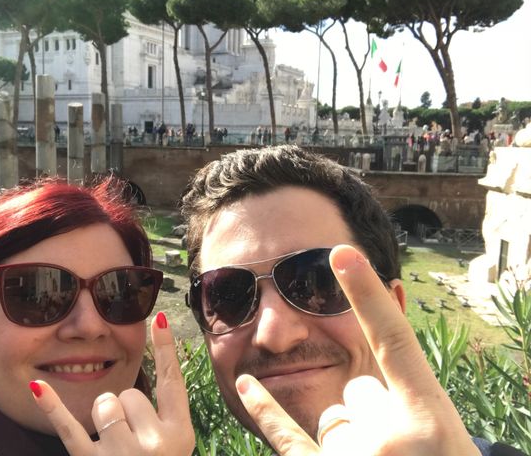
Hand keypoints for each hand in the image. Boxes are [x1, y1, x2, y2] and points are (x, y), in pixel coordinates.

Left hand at [30, 312, 194, 455]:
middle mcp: (156, 444)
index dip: (166, 348)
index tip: (158, 318)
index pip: (173, 381)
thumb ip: (159, 418)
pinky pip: (69, 428)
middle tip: (131, 443)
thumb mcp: (172, 450)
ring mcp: (123, 454)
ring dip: (103, 419)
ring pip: (105, 403)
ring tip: (113, 449)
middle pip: (130, 394)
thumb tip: (130, 386)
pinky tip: (37, 386)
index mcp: (181, 436)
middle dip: (125, 411)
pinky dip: (52, 407)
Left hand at [235, 244, 480, 454]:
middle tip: (396, 441)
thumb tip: (393, 291)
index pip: (393, 339)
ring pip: (333, 415)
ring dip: (350, 434)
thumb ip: (414, 374)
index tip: (343, 252)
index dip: (367, 293)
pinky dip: (265, 410)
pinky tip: (246, 384)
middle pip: (357, 390)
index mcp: (428, 419)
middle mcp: (391, 439)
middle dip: (371, 409)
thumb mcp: (443, 428)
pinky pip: (286, 437)